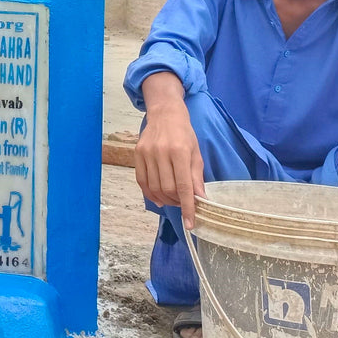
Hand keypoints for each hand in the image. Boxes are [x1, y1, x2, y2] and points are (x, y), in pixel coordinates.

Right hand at [134, 73, 205, 227]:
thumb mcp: (196, 153)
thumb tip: (200, 199)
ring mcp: (146, 153)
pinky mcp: (137, 154)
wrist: (164, 113)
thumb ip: (196, 177)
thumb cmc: (184, 133)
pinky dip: (150, 193)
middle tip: (184, 203)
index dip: (187, 207)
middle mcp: (161, 152)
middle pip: (167, 189)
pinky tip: (158, 197)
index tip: (190, 224)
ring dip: (165, 199)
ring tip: (173, 199)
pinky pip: (141, 181)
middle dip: (177, 202)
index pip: (183, 186)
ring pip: (154, 187)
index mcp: (179, 151)